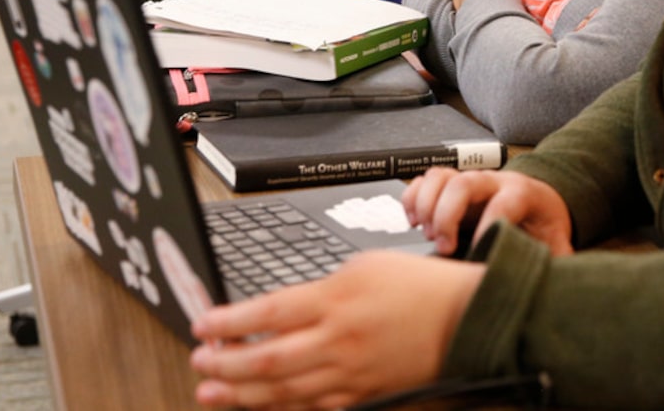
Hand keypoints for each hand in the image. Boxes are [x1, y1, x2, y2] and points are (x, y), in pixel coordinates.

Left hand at [190, 251, 484, 408]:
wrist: (464, 317)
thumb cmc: (418, 286)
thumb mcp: (363, 266)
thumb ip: (319, 289)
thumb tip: (278, 310)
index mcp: (336, 299)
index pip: (268, 312)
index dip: (228, 322)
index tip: (203, 324)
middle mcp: (338, 340)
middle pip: (267, 359)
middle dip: (225, 364)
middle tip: (199, 362)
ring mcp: (350, 373)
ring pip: (283, 390)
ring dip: (241, 393)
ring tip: (212, 391)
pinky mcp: (363, 394)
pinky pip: (313, 408)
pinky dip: (282, 409)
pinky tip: (261, 407)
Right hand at [403, 167, 573, 256]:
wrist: (540, 198)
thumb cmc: (544, 222)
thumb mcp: (557, 240)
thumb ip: (558, 259)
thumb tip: (559, 284)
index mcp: (522, 194)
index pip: (503, 203)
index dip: (488, 226)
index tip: (477, 250)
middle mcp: (493, 182)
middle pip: (463, 183)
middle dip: (447, 214)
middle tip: (443, 245)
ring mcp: (470, 181)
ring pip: (440, 176)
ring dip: (426, 204)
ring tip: (426, 233)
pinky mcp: (452, 184)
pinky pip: (426, 179)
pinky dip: (413, 197)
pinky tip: (414, 220)